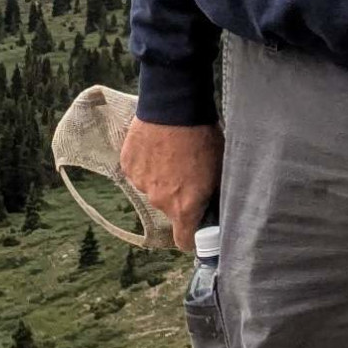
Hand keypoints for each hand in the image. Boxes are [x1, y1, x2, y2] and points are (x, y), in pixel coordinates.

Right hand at [119, 114, 222, 252]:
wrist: (174, 106)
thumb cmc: (203, 136)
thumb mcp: (219, 169)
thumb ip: (213, 195)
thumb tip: (214, 206)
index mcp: (185, 207)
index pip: (184, 241)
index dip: (193, 236)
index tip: (198, 225)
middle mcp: (160, 201)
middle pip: (170, 209)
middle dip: (179, 196)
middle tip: (190, 172)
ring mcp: (141, 183)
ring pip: (154, 188)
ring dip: (163, 178)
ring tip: (174, 153)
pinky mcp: (128, 165)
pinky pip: (140, 172)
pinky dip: (148, 164)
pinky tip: (158, 146)